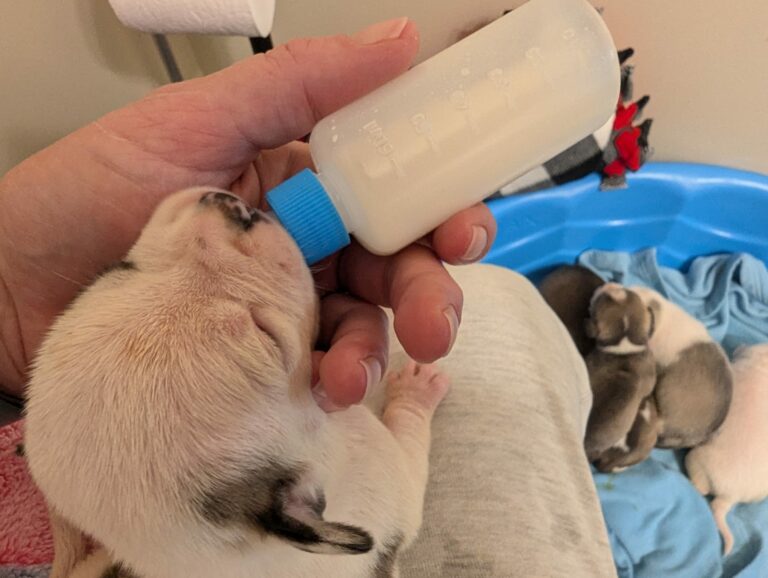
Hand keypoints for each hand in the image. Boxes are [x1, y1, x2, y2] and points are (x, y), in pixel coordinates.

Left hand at [0, 18, 495, 407]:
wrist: (7, 293)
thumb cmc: (82, 197)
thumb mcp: (194, 122)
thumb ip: (299, 83)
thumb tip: (397, 42)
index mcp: (296, 178)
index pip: (389, 189)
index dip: (436, 206)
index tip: (462, 224)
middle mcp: (298, 243)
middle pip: (392, 264)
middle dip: (427, 290)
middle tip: (436, 317)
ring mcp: (279, 306)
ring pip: (364, 324)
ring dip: (381, 347)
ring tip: (358, 372)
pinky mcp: (260, 361)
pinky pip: (319, 370)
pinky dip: (335, 381)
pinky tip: (327, 389)